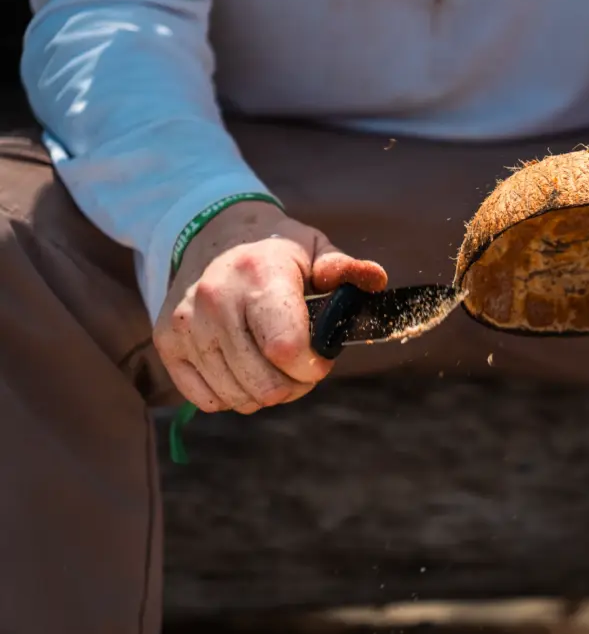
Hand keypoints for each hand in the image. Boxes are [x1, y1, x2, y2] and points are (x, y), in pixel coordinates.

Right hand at [153, 201, 386, 413]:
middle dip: (293, 385)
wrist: (214, 233)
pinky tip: (243, 368)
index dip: (312, 367)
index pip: (285, 349)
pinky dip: (231, 394)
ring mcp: (187, 323)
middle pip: (264, 384)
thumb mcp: (315, 248)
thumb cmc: (275, 250)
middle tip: (299, 366)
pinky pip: (206, 399)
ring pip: (237, 397)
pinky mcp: (167, 342)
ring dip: (264, 392)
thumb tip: (375, 279)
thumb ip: (344, 269)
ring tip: (273, 366)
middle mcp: (215, 299)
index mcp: (258, 275)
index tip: (320, 359)